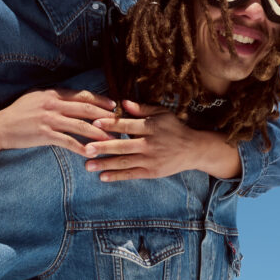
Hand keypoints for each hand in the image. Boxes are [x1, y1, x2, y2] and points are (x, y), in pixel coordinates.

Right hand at [0, 88, 117, 166]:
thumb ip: (54, 98)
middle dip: (106, 116)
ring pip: (81, 125)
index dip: (101, 100)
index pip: (83, 95)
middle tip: (120, 123)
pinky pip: (69, 142)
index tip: (114, 106)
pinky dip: (82, 147)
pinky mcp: (45, 135)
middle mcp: (53, 104)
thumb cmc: (17, 114)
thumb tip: (72, 99)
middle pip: (87, 109)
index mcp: (53, 94)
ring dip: (99, 133)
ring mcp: (50, 119)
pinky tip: (92, 153)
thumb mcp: (35, 99)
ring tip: (112, 140)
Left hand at [82, 100, 243, 182]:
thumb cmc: (174, 128)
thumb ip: (142, 109)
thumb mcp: (161, 113)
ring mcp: (150, 159)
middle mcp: (150, 144)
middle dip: (103, 147)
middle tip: (85, 149)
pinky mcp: (152, 172)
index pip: (127, 125)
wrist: (193, 149)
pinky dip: (117, 176)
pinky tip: (102, 177)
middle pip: (122, 145)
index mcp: (151, 127)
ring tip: (88, 165)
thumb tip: (122, 102)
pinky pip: (131, 174)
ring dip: (105, 164)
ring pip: (124, 162)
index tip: (94, 122)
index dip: (110, 124)